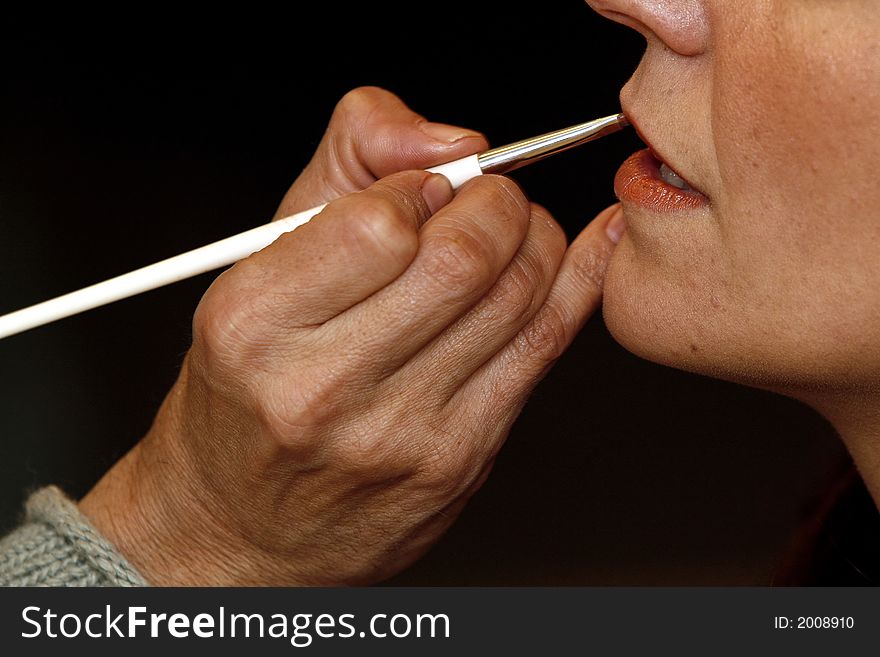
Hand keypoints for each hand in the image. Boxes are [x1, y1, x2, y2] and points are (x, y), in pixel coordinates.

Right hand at [80, 87, 624, 584]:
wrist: (245, 523)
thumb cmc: (250, 388)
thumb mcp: (259, 258)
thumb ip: (351, 159)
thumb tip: (455, 141)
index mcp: (254, 326)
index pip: (379, 221)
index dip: (424, 185)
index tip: (427, 188)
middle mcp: (321, 388)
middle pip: (462, 258)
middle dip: (498, 203)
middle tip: (487, 201)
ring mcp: (397, 434)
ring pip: (516, 299)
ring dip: (536, 239)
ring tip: (512, 233)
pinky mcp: (457, 461)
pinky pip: (543, 350)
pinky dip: (576, 284)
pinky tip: (583, 250)